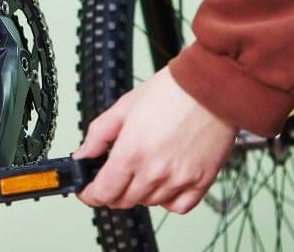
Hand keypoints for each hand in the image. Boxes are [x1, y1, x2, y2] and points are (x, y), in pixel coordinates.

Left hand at [73, 67, 236, 213]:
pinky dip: (167, 199)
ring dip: (139, 192)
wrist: (210, 87)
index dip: (90, 194)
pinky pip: (177, 206)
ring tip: (141, 168)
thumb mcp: (123, 107)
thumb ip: (98, 135)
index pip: (103, 192)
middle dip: (112, 191)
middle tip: (113, 175)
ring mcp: (179, 179)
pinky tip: (164, 181)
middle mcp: (154, 171)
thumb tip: (82, 155)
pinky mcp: (201, 181)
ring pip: (148, 203)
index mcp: (131, 152)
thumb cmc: (170, 92)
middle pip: (124, 201)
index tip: (87, 191)